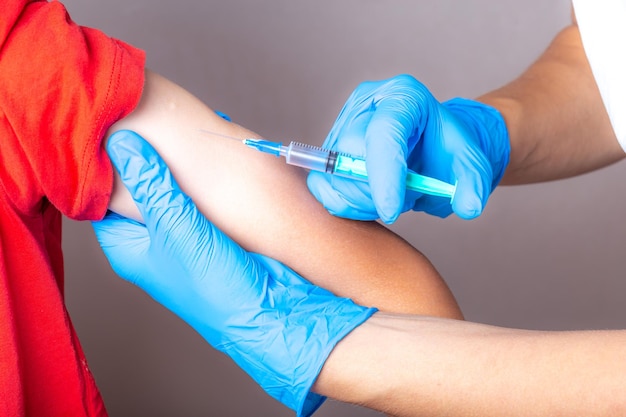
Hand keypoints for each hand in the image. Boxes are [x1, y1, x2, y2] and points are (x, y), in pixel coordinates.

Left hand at [92, 130, 374, 416]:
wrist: (272, 308)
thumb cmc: (215, 284)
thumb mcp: (177, 230)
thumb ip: (151, 186)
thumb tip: (123, 145)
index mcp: (130, 248)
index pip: (102, 202)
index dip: (104, 169)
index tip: (109, 132)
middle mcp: (155, 240)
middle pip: (139, 192)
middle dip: (145, 159)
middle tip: (144, 119)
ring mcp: (187, 231)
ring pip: (174, 188)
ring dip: (178, 162)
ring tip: (175, 122)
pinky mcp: (216, 225)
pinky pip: (203, 191)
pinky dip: (204, 171)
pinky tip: (208, 144)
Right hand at [307, 74, 509, 222]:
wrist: (433, 150)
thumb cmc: (449, 153)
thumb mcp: (472, 166)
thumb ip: (473, 185)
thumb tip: (466, 207)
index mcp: (404, 97)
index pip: (383, 134)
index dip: (383, 175)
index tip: (391, 211)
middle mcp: (367, 104)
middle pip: (350, 154)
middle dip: (373, 191)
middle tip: (402, 202)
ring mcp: (343, 124)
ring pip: (332, 174)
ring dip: (360, 200)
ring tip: (390, 199)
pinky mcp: (330, 148)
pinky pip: (322, 185)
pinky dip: (344, 203)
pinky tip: (369, 202)